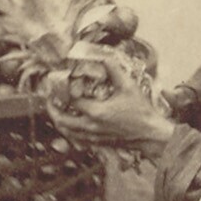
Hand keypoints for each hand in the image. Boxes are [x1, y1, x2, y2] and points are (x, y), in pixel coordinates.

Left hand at [47, 50, 175, 158]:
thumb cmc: (141, 111)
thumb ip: (115, 71)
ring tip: (57, 111)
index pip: (72, 101)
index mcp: (96, 112)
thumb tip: (104, 57)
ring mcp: (93, 137)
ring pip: (67, 132)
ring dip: (59, 121)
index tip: (62, 82)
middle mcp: (91, 126)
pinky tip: (71, 125)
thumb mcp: (129, 87)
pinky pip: (76, 139)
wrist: (150, 134)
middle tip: (50, 100)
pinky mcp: (97, 143)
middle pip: (62, 120)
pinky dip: (69, 131)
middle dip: (53, 110)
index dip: (64, 90)